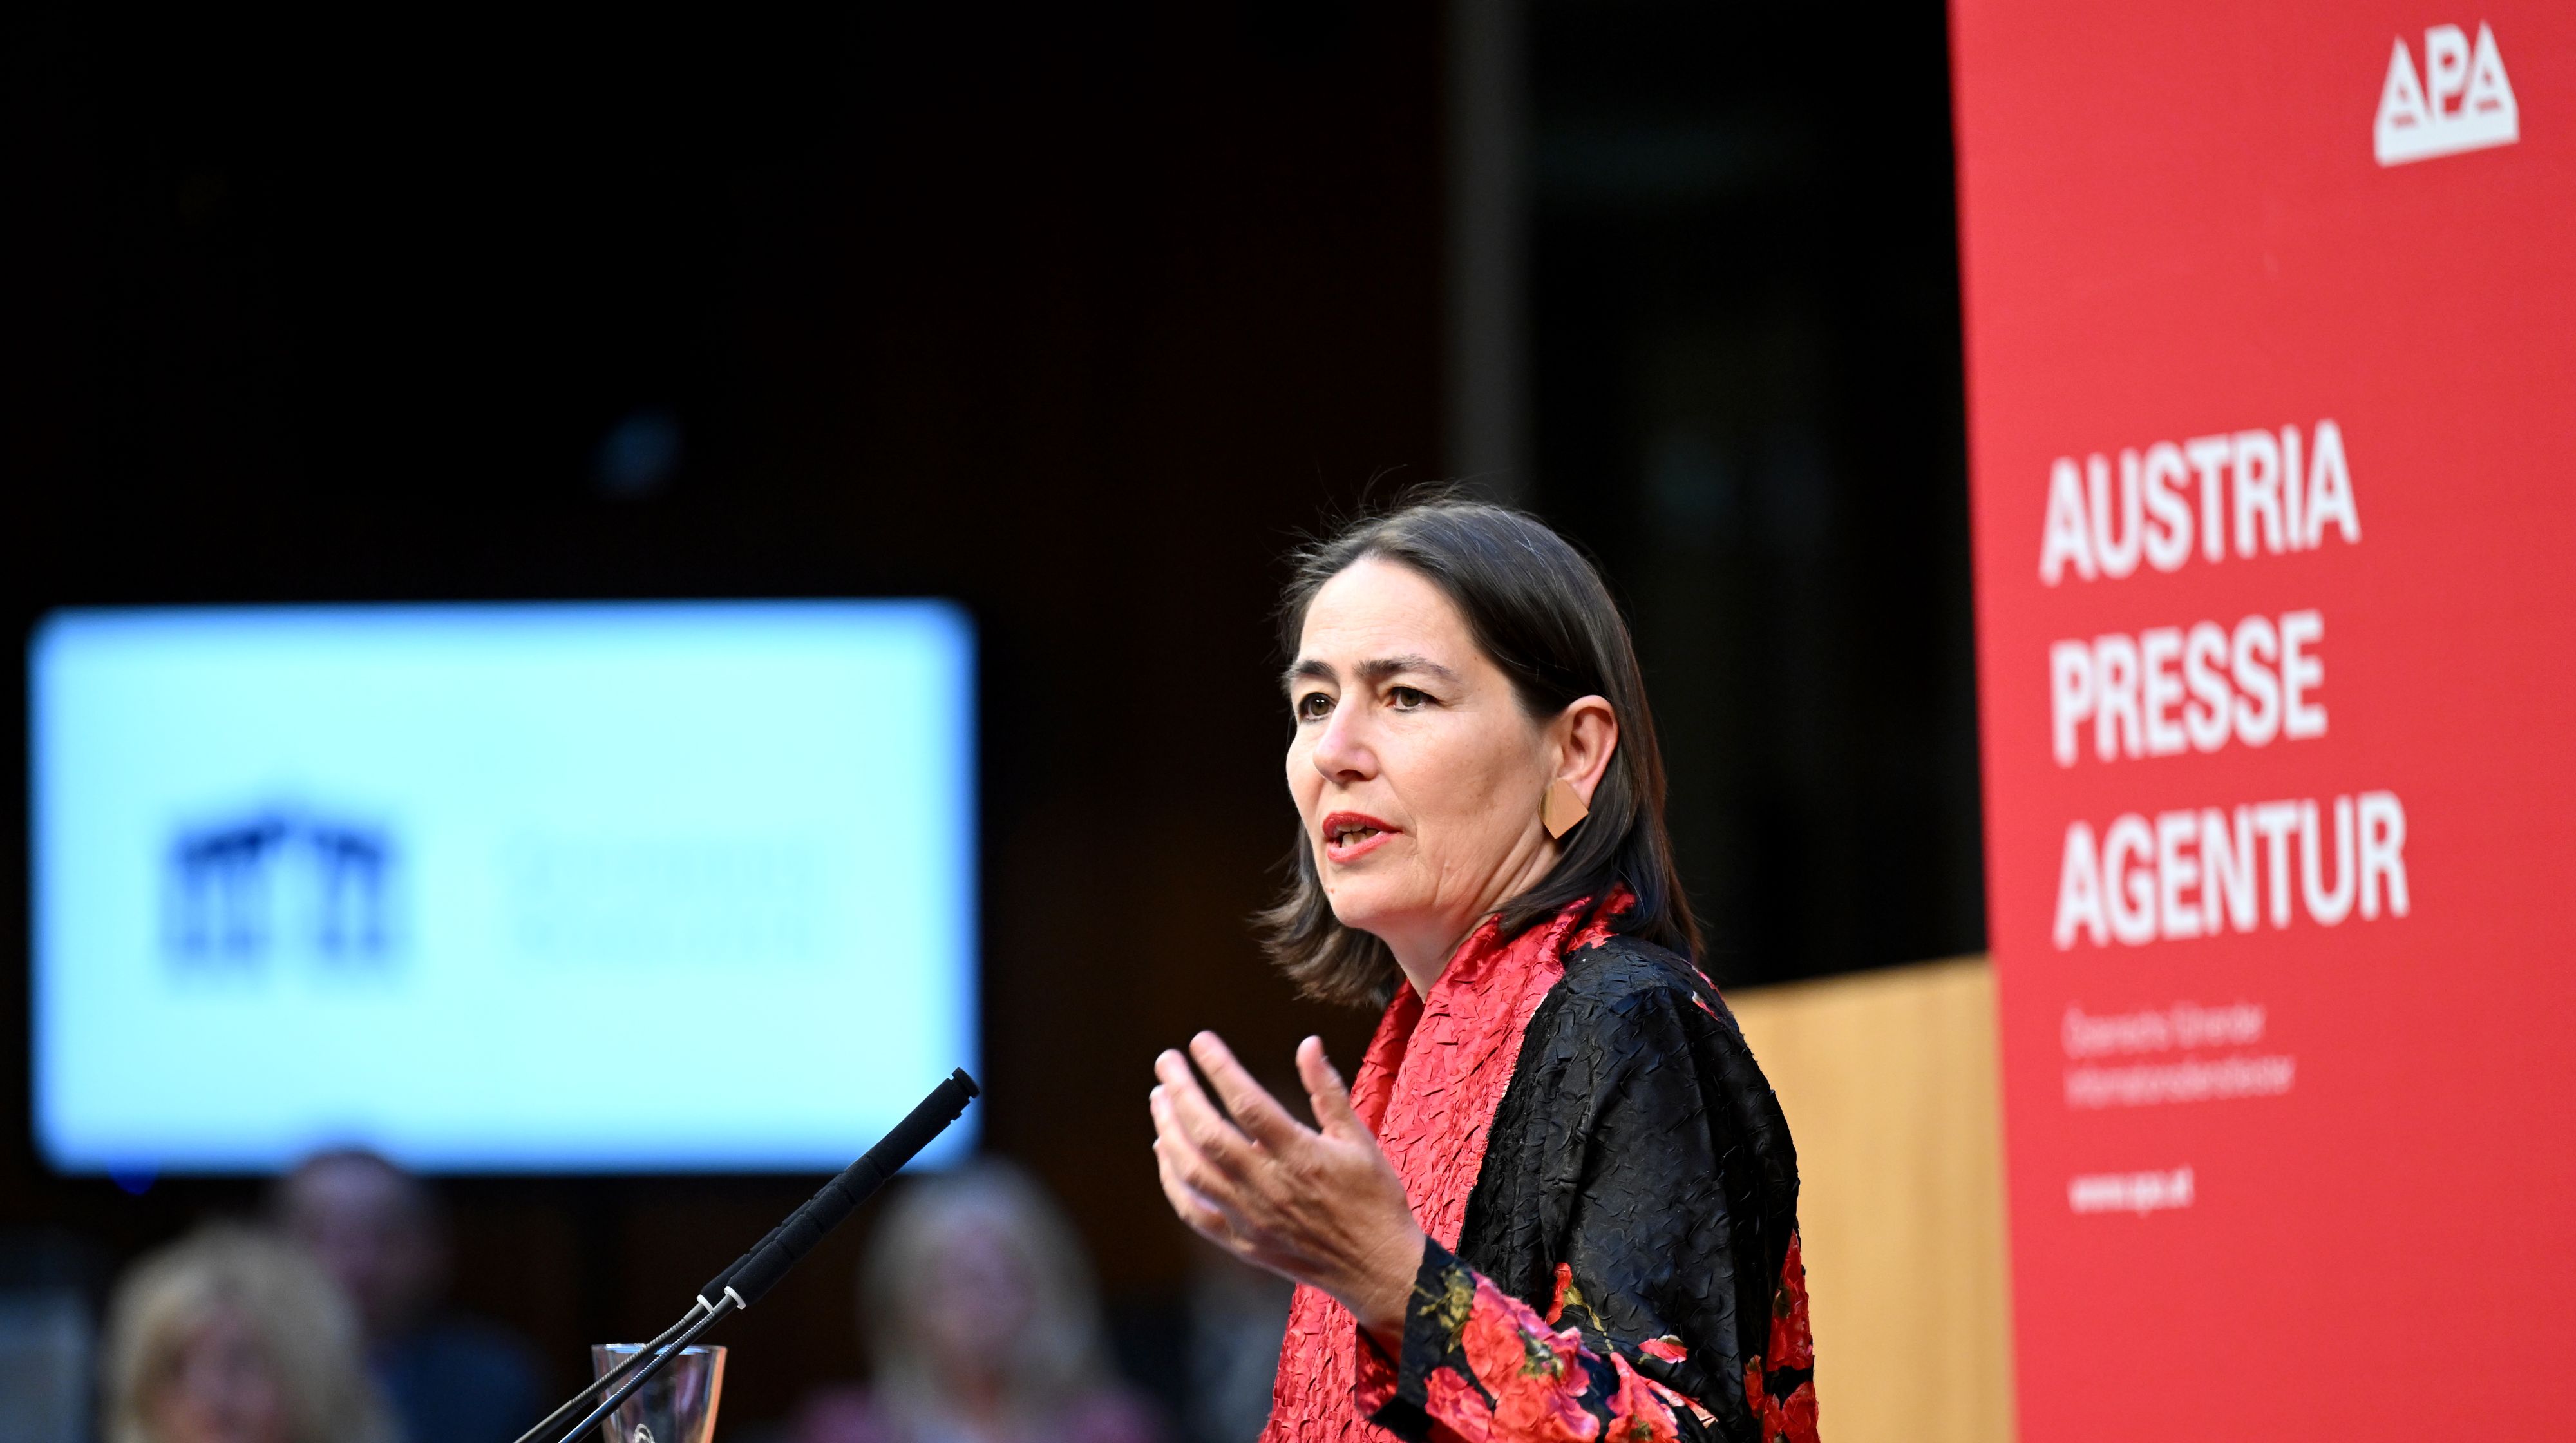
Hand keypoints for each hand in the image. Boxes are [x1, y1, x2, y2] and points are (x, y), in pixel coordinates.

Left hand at [1150, 1032, 1424, 1342]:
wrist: (1378, 1269)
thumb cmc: (1374, 1199)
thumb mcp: (1360, 1139)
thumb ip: (1328, 1090)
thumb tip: (1308, 1043)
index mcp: (1301, 1155)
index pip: (1247, 1103)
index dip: (1219, 1068)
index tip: (1200, 1041)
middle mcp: (1269, 1186)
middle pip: (1208, 1134)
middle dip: (1181, 1092)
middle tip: (1166, 1061)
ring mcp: (1251, 1218)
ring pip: (1193, 1172)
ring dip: (1168, 1131)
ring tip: (1158, 1098)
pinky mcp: (1243, 1243)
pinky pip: (1194, 1212)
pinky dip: (1172, 1181)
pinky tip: (1164, 1153)